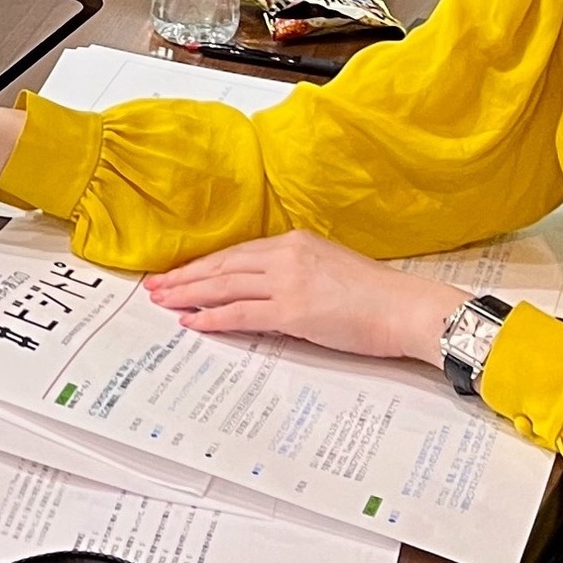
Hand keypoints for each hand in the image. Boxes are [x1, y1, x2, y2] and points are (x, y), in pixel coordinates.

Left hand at [142, 229, 457, 365]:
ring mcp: (288, 281)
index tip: (180, 272)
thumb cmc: (377, 296)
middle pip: (223, 266)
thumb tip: (266, 289)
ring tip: (163, 302)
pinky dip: (213, 318)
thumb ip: (296, 271)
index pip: (237, 252)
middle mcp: (287, 255)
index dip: (204, 264)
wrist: (407, 308)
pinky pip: (241, 314)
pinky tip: (192, 322)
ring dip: (189, 295)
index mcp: (296, 241)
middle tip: (156, 286)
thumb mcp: (330, 268)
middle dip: (186, 276)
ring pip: (224, 286)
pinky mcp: (293, 311)